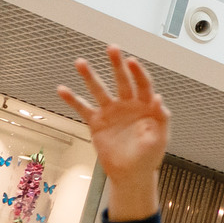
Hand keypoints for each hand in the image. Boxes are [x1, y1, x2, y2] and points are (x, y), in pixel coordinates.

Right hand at [59, 50, 169, 219]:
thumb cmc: (149, 156)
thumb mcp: (160, 139)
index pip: (143, 84)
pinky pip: (83, 108)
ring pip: (99, 90)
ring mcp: (111, 112)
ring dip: (90, 76)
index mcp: (145, 106)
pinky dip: (72, 99)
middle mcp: (127, 105)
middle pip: (122, 80)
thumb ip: (161, 118)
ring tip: (80, 62)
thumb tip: (158, 98)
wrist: (131, 174)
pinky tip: (62, 90)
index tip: (132, 61)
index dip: (138, 72)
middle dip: (117, 64)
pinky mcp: (97, 122)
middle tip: (112, 48)